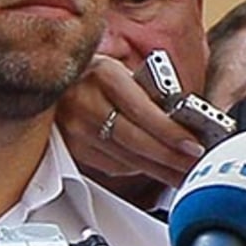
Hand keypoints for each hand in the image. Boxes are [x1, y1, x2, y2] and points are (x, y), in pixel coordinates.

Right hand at [56, 55, 206, 193]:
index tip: (195, 146)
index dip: (171, 133)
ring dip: (158, 170)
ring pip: (125, 160)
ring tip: (182, 173)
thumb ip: (150, 95)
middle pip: (135, 141)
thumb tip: (186, 125)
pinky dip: (137, 169)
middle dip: (170, 158)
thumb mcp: (122, 72)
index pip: (143, 111)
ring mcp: (73, 128)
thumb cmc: (95, 74)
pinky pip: (112, 166)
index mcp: (104, 74)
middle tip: (194, 166)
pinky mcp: (70, 148)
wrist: (50, 77)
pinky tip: (155, 169)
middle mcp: (84, 101)